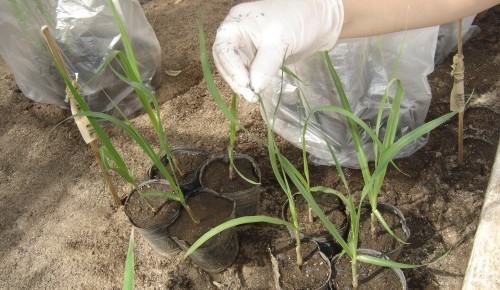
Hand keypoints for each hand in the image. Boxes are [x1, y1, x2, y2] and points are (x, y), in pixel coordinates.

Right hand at [213, 0, 343, 102]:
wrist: (320, 20)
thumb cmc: (299, 20)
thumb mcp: (281, 40)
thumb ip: (265, 65)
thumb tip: (254, 87)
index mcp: (236, 23)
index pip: (224, 48)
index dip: (231, 67)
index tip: (245, 83)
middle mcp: (237, 36)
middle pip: (226, 62)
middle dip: (236, 79)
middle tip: (250, 96)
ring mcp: (247, 48)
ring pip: (236, 71)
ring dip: (243, 85)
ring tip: (255, 97)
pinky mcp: (257, 60)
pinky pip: (249, 74)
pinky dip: (252, 84)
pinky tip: (258, 92)